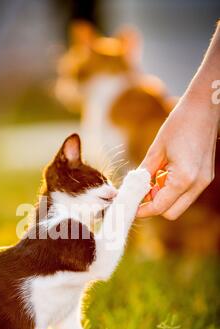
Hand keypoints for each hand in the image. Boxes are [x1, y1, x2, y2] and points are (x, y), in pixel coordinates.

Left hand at [137, 91, 218, 218]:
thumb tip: (132, 189)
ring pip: (179, 205)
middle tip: (141, 192)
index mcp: (183, 179)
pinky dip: (173, 190)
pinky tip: (166, 173)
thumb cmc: (180, 123)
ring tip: (154, 178)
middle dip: (154, 207)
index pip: (159, 207)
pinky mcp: (205, 177)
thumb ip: (144, 173)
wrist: (205, 107)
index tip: (130, 205)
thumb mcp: (156, 149)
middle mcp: (197, 185)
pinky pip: (186, 194)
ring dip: (164, 198)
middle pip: (171, 213)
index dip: (142, 210)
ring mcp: (204, 182)